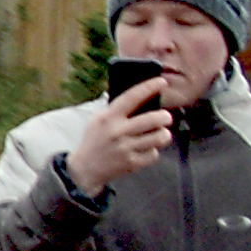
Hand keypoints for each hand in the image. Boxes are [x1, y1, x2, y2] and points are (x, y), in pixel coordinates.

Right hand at [63, 75, 177, 198]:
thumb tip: (142, 97)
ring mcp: (125, 148)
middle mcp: (117, 131)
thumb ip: (117, 109)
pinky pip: (154, 154)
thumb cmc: (95, 140)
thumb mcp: (98, 120)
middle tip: (165, 117)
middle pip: (154, 119)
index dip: (149, 87)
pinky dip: (153, 152)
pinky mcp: (132, 163)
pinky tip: (146, 150)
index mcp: (108, 117)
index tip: (162, 82)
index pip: (132, 97)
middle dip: (165, 117)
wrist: (85, 169)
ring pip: (159, 137)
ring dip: (163, 134)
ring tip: (159, 134)